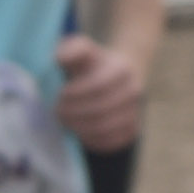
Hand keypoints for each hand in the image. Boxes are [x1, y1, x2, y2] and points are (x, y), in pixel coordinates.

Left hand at [57, 27, 149, 152]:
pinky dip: (92, 140)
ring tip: (67, 122)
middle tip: (58, 111)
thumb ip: (71, 50)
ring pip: (104, 128)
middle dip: (73, 113)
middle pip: (100, 110)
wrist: (118, 76)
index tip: (60, 93)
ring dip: (80, 128)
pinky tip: (80, 132)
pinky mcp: (132, 129)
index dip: (74, 94)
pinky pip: (111, 141)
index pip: (97, 86)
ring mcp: (135, 111)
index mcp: (122, 69)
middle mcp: (133, 91)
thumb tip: (60, 58)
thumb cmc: (92, 65)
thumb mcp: (82, 50)